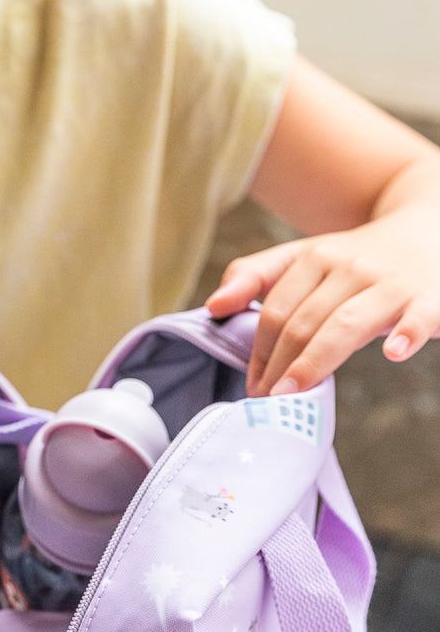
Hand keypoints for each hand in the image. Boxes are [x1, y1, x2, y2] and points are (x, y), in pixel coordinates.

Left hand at [205, 207, 439, 395]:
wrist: (429, 229)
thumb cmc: (357, 259)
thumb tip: (213, 306)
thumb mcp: (306, 258)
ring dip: (315, 361)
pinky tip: (391, 354)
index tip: (252, 387)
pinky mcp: (430, 297)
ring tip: (292, 393)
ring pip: (346, 324)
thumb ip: (256, 277)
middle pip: (304, 322)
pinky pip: (417, 317)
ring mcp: (391, 282)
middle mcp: (351, 267)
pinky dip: (407, 334)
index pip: (276, 310)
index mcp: (316, 258)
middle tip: (265, 402)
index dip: (258, 351)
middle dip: (279, 365)